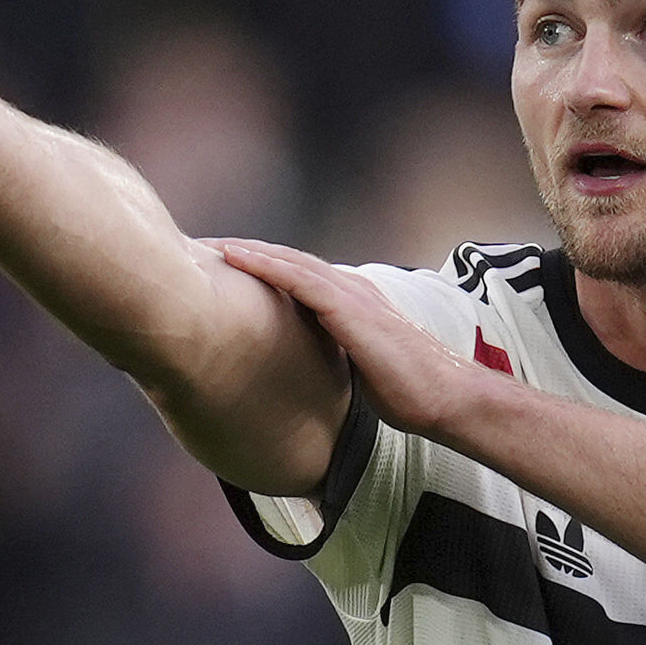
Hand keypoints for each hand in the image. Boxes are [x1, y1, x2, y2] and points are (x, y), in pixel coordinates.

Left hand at [210, 238, 482, 439]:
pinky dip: (267, 266)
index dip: (261, 268)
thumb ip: (336, 355)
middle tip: (201, 247)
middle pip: (288, 260)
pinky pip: (300, 280)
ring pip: (290, 262)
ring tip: (208, 246)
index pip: (298, 276)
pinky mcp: (350, 310)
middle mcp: (350, 290)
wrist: (444, 398)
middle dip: (245, 251)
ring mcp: (351, 296)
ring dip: (247, 250)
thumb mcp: (360, 366)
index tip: (224, 268)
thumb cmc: (408, 391)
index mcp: (352, 303)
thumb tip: (310, 369)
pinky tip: (237, 260)